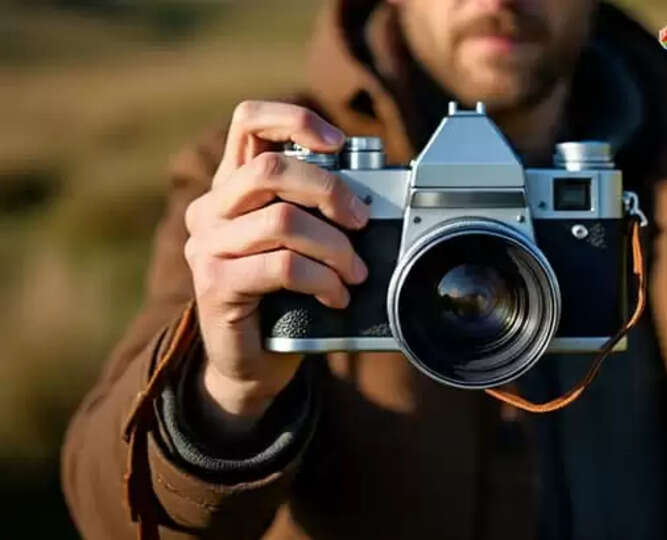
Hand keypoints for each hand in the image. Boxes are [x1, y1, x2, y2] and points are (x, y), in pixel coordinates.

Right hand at [183, 101, 369, 436]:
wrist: (251, 362)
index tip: (337, 143)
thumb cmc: (283, 296)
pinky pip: (282, 267)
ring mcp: (208, 245)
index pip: (248, 121)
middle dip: (330, 190)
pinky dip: (322, 280)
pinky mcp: (215, 283)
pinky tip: (336, 295)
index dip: (295, 120)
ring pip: (282, 221)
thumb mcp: (301, 243)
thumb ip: (317, 211)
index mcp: (233, 186)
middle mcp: (212, 209)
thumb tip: (372, 192)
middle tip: (361, 221)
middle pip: (271, 169)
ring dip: (334, 247)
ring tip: (355, 272)